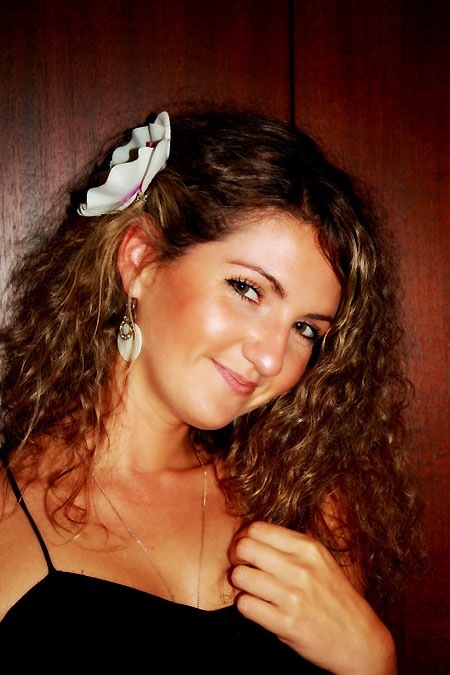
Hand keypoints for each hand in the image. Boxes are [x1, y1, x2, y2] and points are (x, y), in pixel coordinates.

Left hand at [229, 521, 396, 674]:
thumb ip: (289, 547)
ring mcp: (293, 596)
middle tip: (244, 567)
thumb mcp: (319, 561)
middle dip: (237, 557)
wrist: (360, 640)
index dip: (245, 538)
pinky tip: (258, 607)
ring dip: (241, 584)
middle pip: (244, 548)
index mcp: (308, 548)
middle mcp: (300, 568)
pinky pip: (245, 605)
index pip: (257, 528)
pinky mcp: (286, 624)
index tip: (248, 550)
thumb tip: (250, 536)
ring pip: (240, 576)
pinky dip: (246, 606)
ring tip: (252, 589)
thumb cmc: (334, 597)